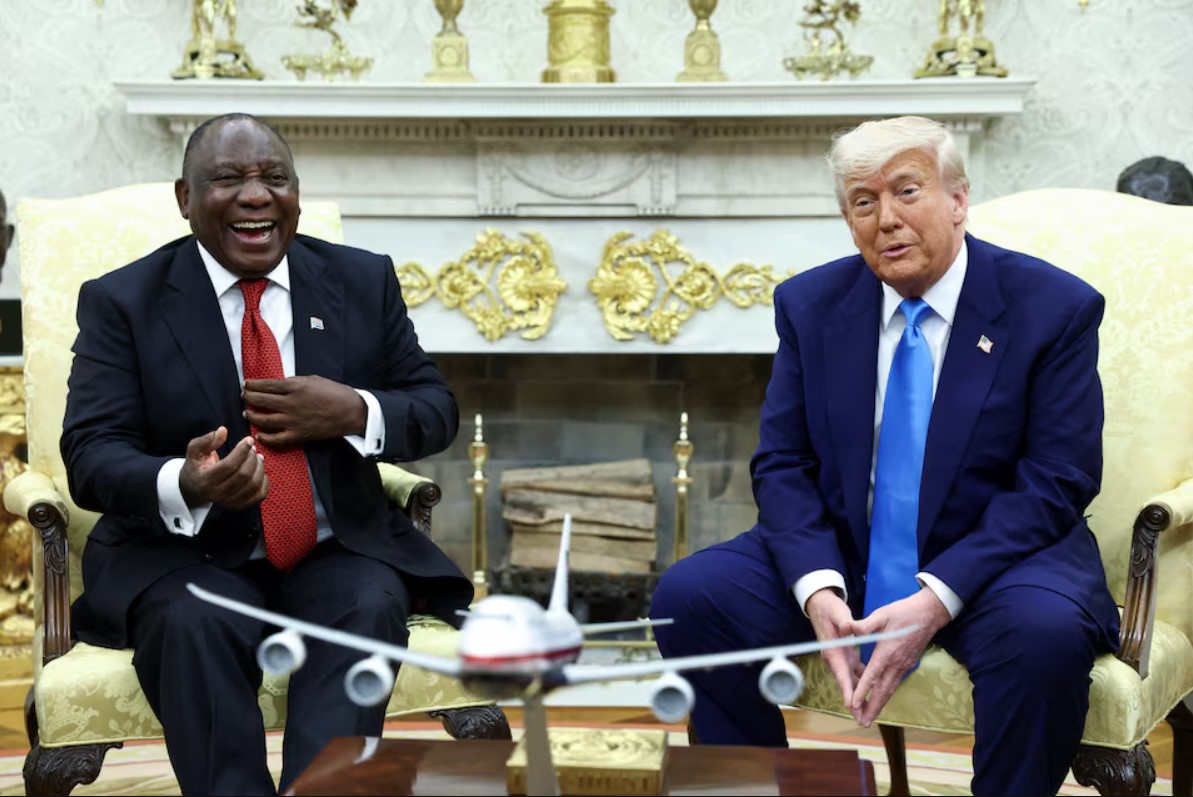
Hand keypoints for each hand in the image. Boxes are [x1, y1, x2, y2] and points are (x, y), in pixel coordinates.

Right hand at [179, 426, 268, 510]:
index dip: (241, 451)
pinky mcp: (240, 506)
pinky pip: (259, 495)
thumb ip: (207, 440)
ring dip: (259, 467)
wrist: (196, 488)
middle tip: (253, 448)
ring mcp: (230, 502)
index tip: (249, 439)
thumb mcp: (195, 450)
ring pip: (253, 485)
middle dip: (252, 458)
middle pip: (243, 475)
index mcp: (205, 480)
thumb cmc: (197, 466)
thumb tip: (223, 430)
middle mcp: (217, 494)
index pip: (228, 466)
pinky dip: (264, 481)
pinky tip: (259, 470)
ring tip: (258, 456)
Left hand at [243, 376, 366, 447]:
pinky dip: (265, 437)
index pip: (265, 385)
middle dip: (248, 398)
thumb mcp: (313, 379)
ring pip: (263, 420)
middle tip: (244, 397)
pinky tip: (259, 434)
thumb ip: (293, 382)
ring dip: (252, 416)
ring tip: (247, 413)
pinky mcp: (298, 435)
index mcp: (294, 387)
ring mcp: (293, 421)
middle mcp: (290, 403)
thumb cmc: (334, 393)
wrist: (350, 411)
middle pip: (260, 400)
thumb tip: (278, 385)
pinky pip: (276, 439)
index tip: (246, 385)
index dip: (252, 385)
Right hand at [805, 588, 862, 710]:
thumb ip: (844, 621)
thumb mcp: (837, 612)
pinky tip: (873, 692)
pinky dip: (863, 684)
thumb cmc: (830, 609)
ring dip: (859, 697)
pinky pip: (856, 673)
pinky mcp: (847, 655)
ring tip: (868, 714)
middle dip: (854, 702)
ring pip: (851, 682)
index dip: (846, 689)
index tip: (851, 705)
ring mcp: (841, 658)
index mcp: (833, 651)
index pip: (841, 673)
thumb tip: (848, 628)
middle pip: (846, 684)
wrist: (821, 605)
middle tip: (863, 720)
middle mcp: (835, 658)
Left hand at [847, 588, 951, 726]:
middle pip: (882, 691)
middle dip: (872, 708)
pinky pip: (894, 684)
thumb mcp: (881, 614)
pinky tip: (880, 700)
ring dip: (879, 705)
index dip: (862, 692)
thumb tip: (847, 629)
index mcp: (886, 653)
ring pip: (890, 690)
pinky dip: (886, 695)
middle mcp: (895, 664)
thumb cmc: (903, 613)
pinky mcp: (907, 665)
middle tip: (862, 723)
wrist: (929, 614)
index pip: (872, 676)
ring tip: (869, 718)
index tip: (854, 705)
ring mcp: (903, 666)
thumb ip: (864, 625)